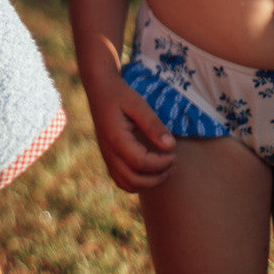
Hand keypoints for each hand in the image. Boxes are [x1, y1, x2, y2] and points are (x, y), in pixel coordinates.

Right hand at [88, 76, 175, 191]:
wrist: (99, 89)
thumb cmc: (120, 95)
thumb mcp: (138, 105)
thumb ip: (153, 125)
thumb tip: (171, 147)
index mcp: (116, 139)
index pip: (141, 163)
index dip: (161, 163)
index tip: (174, 154)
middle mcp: (109, 152)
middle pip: (134, 180)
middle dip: (157, 177)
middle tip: (172, 163)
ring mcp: (107, 157)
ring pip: (127, 184)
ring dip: (148, 183)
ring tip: (163, 168)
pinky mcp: (108, 158)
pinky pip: (121, 180)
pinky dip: (137, 182)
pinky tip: (149, 170)